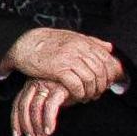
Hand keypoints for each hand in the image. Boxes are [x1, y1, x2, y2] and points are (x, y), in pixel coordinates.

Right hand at [0, 27, 123, 101]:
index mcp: (84, 42)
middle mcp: (79, 48)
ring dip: (90, 92)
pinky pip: (76, 85)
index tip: (107, 85)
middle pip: (101, 71)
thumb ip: (92, 43)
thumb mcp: (72, 38)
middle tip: (96, 94)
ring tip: (86, 97)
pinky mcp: (58, 68)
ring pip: (91, 79)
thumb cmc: (49, 44)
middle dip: (101, 86)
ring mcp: (69, 58)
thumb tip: (110, 48)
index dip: (110, 75)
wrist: (26, 44)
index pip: (107, 60)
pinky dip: (79, 94)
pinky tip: (76, 97)